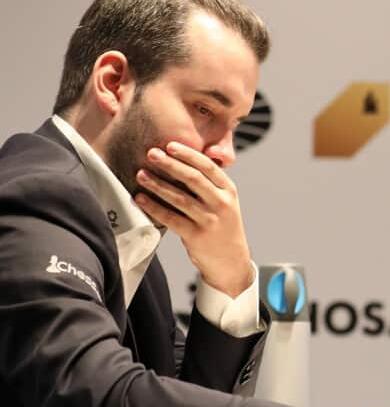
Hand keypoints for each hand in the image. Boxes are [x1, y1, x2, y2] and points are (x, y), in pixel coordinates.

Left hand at [135, 142, 253, 296]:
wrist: (231, 261)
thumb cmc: (222, 227)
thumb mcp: (224, 203)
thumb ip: (208, 185)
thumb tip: (177, 162)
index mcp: (229, 191)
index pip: (208, 167)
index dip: (188, 154)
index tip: (170, 145)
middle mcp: (222, 204)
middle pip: (193, 179)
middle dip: (170, 164)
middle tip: (151, 153)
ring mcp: (210, 220)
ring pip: (179, 197)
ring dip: (157, 184)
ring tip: (140, 174)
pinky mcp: (196, 236)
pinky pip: (171, 218)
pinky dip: (154, 207)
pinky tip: (141, 199)